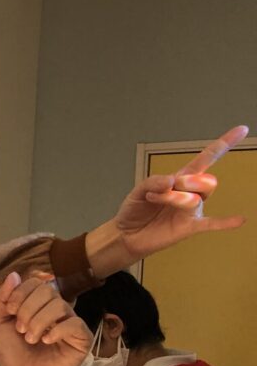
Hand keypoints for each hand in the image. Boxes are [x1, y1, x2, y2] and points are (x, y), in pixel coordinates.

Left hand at [0, 272, 91, 365]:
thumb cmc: (11, 352)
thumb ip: (4, 299)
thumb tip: (14, 274)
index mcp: (38, 303)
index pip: (35, 282)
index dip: (21, 293)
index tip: (11, 311)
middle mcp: (56, 309)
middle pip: (48, 290)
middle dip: (28, 309)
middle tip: (20, 329)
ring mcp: (70, 323)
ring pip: (60, 305)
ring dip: (39, 322)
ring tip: (31, 339)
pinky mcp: (82, 339)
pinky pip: (75, 323)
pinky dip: (58, 330)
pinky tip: (47, 341)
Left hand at [90, 125, 247, 274]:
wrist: (126, 234)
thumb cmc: (135, 211)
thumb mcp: (138, 190)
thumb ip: (153, 182)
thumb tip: (171, 180)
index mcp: (179, 180)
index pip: (205, 159)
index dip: (222, 144)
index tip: (241, 130)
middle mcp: (189, 194)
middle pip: (206, 181)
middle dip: (188, 181)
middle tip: (170, 187)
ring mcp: (191, 211)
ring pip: (196, 199)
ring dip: (175, 198)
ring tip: (156, 200)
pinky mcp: (188, 227)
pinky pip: (211, 224)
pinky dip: (224, 222)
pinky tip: (239, 220)